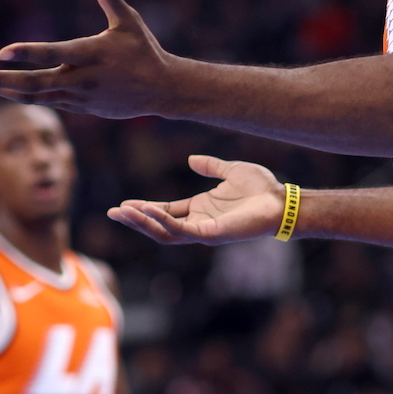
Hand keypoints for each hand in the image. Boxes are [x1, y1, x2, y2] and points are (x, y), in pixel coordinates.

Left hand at [0, 0, 177, 118]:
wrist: (162, 90)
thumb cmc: (144, 50)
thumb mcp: (129, 22)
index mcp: (93, 54)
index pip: (55, 53)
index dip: (29, 53)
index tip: (2, 52)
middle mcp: (83, 78)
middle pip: (36, 83)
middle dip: (2, 81)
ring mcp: (80, 96)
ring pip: (37, 96)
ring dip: (6, 91)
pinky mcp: (81, 107)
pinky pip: (47, 101)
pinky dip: (25, 96)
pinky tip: (4, 91)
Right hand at [108, 155, 286, 244]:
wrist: (280, 200)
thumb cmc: (261, 189)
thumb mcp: (230, 171)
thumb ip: (211, 166)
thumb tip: (191, 159)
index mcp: (201, 209)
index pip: (166, 212)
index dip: (144, 209)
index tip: (123, 205)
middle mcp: (200, 222)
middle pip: (159, 226)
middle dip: (135, 221)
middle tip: (112, 213)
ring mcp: (204, 231)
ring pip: (165, 232)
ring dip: (142, 223)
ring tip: (122, 213)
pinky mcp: (211, 234)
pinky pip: (180, 230)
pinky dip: (162, 222)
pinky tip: (147, 211)